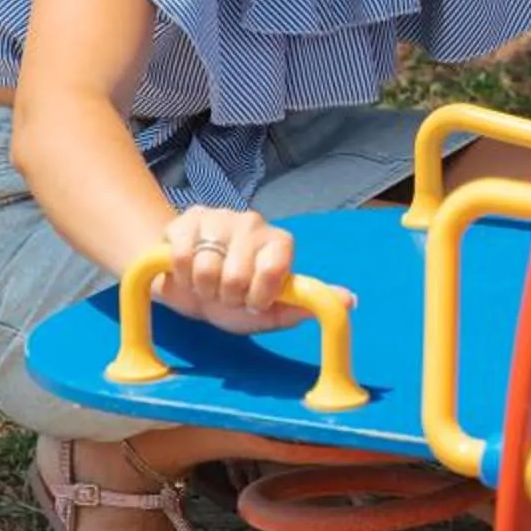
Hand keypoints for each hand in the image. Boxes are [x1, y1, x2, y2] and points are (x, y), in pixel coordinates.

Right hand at [155, 207, 314, 335]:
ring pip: (207, 266)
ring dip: (202, 287)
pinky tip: (186, 274)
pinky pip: (182, 256)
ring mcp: (220, 217)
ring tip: (206, 284)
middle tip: (225, 294)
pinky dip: (181, 277)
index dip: (258, 295)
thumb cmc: (232, 301)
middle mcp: (253, 223)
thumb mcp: (268, 313)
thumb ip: (303, 307)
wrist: (186, 287)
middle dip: (227, 296)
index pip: (274, 269)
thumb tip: (349, 301)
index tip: (252, 304)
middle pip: (237, 274)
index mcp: (279, 243)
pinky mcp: (187, 219)